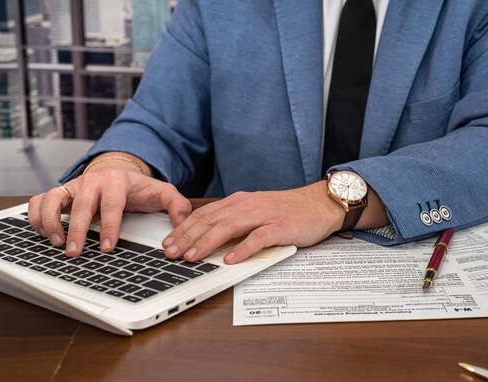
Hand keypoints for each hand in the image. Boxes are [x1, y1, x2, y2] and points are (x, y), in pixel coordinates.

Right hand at [28, 166, 191, 256]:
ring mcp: (73, 187)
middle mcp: (91, 182)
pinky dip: (36, 216)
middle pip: (80, 207)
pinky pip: (38, 201)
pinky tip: (43, 234)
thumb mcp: (162, 192)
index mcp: (116, 182)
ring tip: (57, 244)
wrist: (118, 171)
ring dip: (50, 222)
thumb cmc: (138, 187)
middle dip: (77, 231)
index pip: (112, 206)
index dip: (109, 227)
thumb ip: (177, 206)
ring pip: (52, 200)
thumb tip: (183, 224)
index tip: (107, 247)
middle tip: (75, 253)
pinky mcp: (59, 193)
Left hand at [162, 181, 345, 263]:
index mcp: (240, 202)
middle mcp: (248, 206)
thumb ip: (235, 221)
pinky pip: (258, 238)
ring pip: (228, 227)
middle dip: (188, 238)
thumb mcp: (256, 211)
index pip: (205, 215)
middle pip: (211, 221)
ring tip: (193, 257)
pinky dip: (242, 249)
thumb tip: (208, 238)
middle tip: (171, 253)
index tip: (169, 243)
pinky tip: (231, 260)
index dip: (184, 229)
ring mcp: (264, 216)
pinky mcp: (280, 227)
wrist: (319, 203)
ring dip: (208, 243)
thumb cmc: (288, 211)